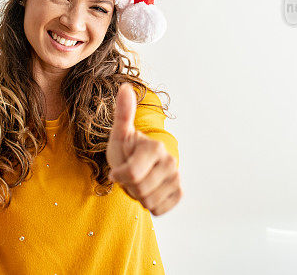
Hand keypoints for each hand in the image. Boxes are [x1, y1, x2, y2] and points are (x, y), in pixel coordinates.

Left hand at [106, 82, 181, 215]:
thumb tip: (124, 86)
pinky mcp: (179, 192)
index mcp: (155, 147)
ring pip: (148, 201)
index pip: (131, 174)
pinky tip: (148, 189)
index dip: (119, 175)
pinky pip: (159, 209)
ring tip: (138, 180)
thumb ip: (123, 113)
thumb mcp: (119, 134)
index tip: (117, 168)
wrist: (137, 164)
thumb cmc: (125, 148)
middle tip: (129, 174)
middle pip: (140, 189)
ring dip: (138, 195)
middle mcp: (170, 161)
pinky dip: (149, 203)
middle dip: (128, 186)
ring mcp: (176, 177)